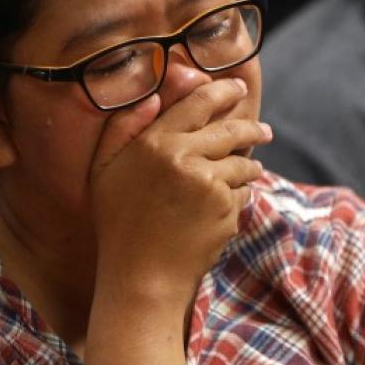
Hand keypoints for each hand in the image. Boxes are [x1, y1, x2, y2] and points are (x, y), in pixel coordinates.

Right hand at [88, 78, 271, 307]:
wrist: (140, 276)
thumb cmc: (116, 222)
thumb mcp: (102, 169)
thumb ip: (122, 127)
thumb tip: (152, 97)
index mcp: (154, 142)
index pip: (197, 103)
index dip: (221, 91)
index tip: (235, 87)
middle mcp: (184, 158)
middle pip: (232, 129)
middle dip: (252, 128)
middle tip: (263, 130)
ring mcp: (210, 185)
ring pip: (243, 163)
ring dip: (248, 166)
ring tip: (246, 171)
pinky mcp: (227, 210)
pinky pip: (241, 194)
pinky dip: (237, 197)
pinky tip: (219, 208)